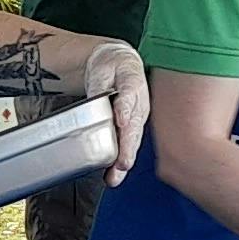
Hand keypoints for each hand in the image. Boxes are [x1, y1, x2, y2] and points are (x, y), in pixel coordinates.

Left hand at [78, 43, 149, 170]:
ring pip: (133, 140)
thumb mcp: (102, 69)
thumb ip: (101, 86)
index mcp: (132, 84)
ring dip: (125, 159)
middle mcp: (139, 104)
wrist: (119, 63)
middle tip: (122, 164)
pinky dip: (122, 159)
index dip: (124, 111)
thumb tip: (99, 101)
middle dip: (128, 148)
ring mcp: (138, 117)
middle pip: (133, 128)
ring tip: (115, 176)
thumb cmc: (111, 66)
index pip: (129, 98)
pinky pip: (129, 143)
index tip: (121, 122)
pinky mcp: (133, 126)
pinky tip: (114, 174)